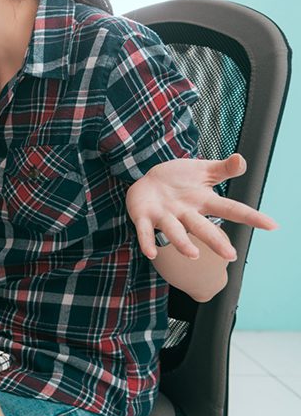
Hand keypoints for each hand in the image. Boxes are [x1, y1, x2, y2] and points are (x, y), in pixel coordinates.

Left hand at [125, 153, 277, 260]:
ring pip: (174, 231)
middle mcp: (185, 212)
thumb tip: (241, 159)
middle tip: (230, 256)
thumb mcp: (203, 170)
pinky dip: (147, 241)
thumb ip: (223, 169)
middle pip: (202, 227)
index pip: (230, 208)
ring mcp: (165, 216)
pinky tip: (151, 254)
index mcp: (203, 200)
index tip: (272, 225)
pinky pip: (146, 230)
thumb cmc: (179, 179)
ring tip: (193, 255)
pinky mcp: (144, 216)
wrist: (147, 182)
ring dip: (182, 243)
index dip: (250, 216)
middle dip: (215, 241)